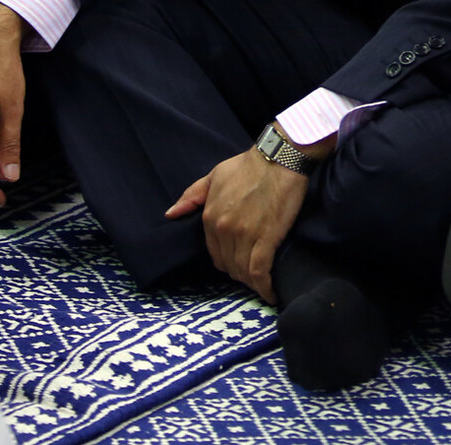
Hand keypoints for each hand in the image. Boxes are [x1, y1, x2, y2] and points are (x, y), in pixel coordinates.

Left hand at [165, 140, 312, 302]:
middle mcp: (224, 229)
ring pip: (244, 272)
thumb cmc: (249, 165)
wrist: (279, 157)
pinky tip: (270, 294)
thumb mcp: (214, 176)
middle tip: (252, 273)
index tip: (238, 262)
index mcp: (210, 216)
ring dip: (252, 282)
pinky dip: (264, 287)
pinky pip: (260, 271)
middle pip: (228, 266)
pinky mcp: (267, 239)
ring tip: (263, 284)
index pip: (214, 253)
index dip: (226, 260)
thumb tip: (171, 214)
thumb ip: (192, 196)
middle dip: (239, 272)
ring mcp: (245, 235)